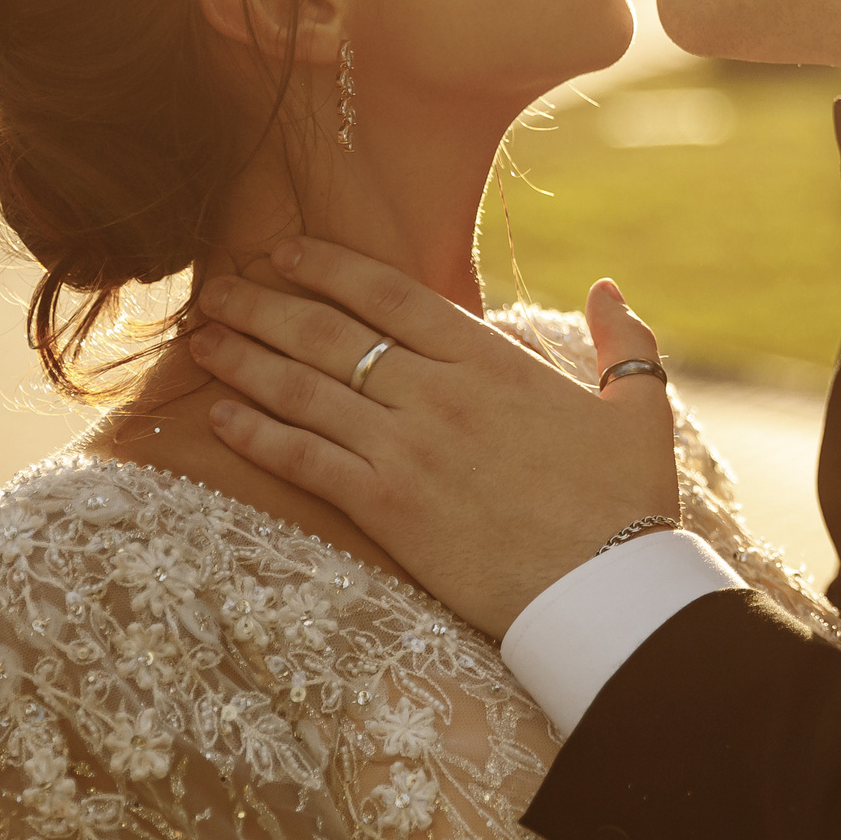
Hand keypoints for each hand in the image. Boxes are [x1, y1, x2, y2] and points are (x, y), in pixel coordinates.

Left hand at [189, 238, 677, 637]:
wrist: (605, 587)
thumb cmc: (629, 500)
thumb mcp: (640, 410)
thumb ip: (622, 341)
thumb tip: (607, 286)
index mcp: (492, 361)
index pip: (390, 294)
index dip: (327, 266)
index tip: (284, 252)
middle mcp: (439, 394)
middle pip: (330, 334)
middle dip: (264, 304)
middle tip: (217, 288)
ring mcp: (407, 450)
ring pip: (304, 389)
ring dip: (244, 360)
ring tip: (200, 340)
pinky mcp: (387, 508)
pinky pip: (305, 460)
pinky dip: (257, 435)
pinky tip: (221, 417)